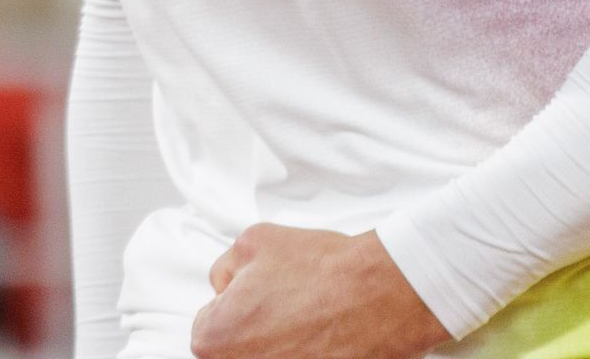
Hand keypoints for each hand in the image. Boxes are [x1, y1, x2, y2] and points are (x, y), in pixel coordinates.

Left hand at [192, 226, 450, 358]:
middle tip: (285, 310)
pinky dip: (308, 351)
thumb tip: (225, 284)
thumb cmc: (324, 271)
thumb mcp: (252, 242)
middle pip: (236, 349)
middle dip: (254, 330)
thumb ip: (224, 268)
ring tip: (307, 322)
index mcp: (215, 338)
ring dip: (280, 344)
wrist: (381, 294)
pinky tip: (322, 337)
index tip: (256, 298)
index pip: (208, 326)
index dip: (234, 305)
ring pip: (267, 356)